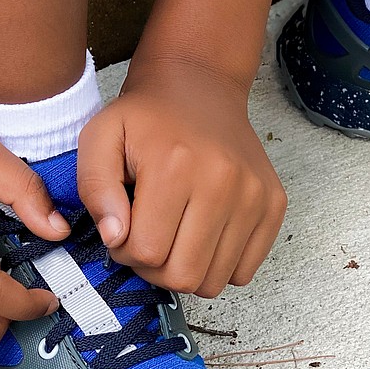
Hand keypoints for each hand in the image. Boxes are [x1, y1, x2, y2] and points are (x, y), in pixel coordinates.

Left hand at [77, 56, 286, 297]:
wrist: (199, 86)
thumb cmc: (146, 118)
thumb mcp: (100, 138)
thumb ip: (95, 189)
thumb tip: (116, 238)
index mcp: (176, 167)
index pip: (147, 253)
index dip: (125, 251)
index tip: (123, 227)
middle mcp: (224, 183)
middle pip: (184, 275)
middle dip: (155, 269)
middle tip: (147, 239)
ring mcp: (255, 196)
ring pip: (214, 281)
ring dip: (186, 270)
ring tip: (174, 237)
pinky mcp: (274, 205)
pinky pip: (244, 272)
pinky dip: (218, 266)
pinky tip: (202, 237)